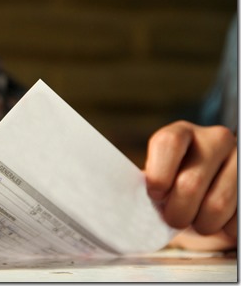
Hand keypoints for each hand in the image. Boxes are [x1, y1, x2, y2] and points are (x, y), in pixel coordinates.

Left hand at [144, 121, 236, 250]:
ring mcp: (239, 159)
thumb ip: (149, 182)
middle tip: (173, 218)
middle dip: (177, 212)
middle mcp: (215, 139)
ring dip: (201, 224)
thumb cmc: (174, 182)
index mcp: (182, 132)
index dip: (158, 174)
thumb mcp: (159, 173)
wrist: (210, 187)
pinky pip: (237, 218)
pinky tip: (216, 219)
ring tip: (195, 220)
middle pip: (190, 183)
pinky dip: (224, 228)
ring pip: (217, 205)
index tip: (155, 194)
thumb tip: (130, 203)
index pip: (168, 143)